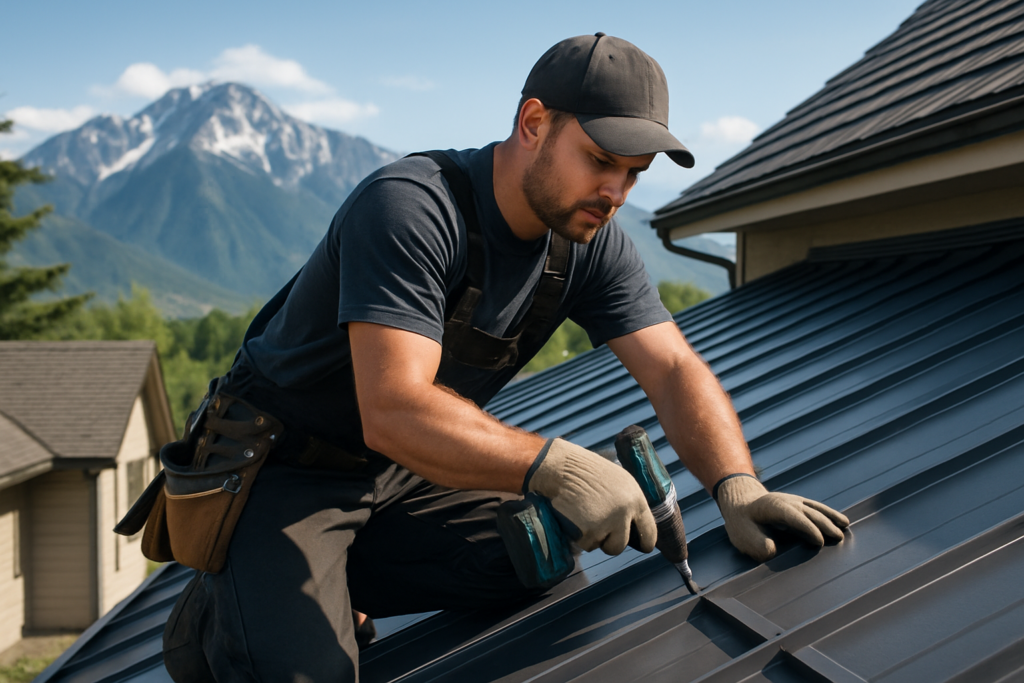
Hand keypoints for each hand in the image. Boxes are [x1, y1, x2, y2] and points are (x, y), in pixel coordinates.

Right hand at [524, 438, 656, 554]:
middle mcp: (625, 512)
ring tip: (582, 516)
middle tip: (597, 530)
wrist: (560, 467)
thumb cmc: (585, 471)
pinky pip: (584, 544)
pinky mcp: (589, 531)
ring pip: (601, 545)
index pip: (648, 531)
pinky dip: (578, 535)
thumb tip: (632, 526)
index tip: (641, 547)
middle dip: (609, 542)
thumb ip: (628, 503)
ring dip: (592, 537)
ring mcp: (607, 523)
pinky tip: (573, 517)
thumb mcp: (617, 481)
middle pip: (620, 545)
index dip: (644, 542)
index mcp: (635, 498)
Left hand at [715, 474, 848, 561]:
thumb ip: (756, 543)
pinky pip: (816, 508)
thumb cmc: (742, 523)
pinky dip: (829, 514)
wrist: (740, 503)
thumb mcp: (742, 535)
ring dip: (830, 517)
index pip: (794, 516)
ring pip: (815, 508)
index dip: (807, 528)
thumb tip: (773, 551)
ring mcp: (793, 501)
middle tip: (838, 538)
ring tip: (845, 526)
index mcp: (773, 507)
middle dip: (824, 524)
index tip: (819, 542)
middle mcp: (786, 501)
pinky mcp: (798, 504)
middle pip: (808, 512)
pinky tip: (841, 521)